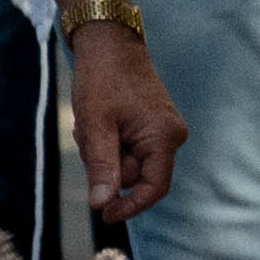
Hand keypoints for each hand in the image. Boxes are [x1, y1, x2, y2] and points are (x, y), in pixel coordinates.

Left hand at [65, 20, 185, 222]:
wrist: (109, 44)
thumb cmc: (103, 81)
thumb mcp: (96, 126)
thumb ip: (102, 167)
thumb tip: (102, 205)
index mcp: (164, 138)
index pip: (154, 188)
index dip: (130, 205)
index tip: (103, 215)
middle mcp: (171, 136)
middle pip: (136, 174)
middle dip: (107, 165)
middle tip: (88, 136)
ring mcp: (163, 130)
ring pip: (127, 162)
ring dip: (103, 152)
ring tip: (92, 124)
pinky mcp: (152, 125)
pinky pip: (128, 148)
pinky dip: (108, 142)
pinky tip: (99, 121)